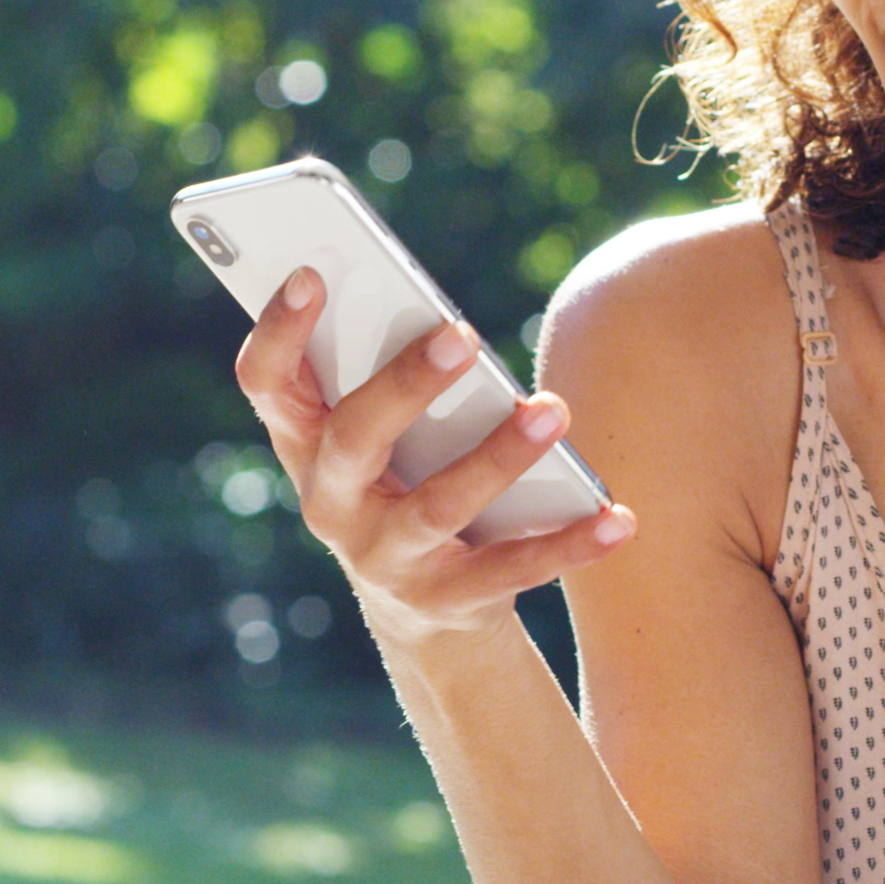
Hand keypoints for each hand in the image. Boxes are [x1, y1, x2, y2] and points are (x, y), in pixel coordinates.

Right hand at [233, 267, 635, 652]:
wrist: (424, 610)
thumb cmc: (406, 479)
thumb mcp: (382, 433)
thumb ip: (390, 374)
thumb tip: (443, 316)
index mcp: (304, 443)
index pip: (266, 383)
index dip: (277, 331)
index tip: (308, 273)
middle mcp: (330, 503)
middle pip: (355, 439)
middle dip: (406, 385)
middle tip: (463, 332)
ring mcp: (383, 558)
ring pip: (437, 506)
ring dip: (498, 456)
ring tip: (553, 409)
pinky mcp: (445, 600)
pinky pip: (510, 570)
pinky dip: (569, 543)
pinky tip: (618, 518)